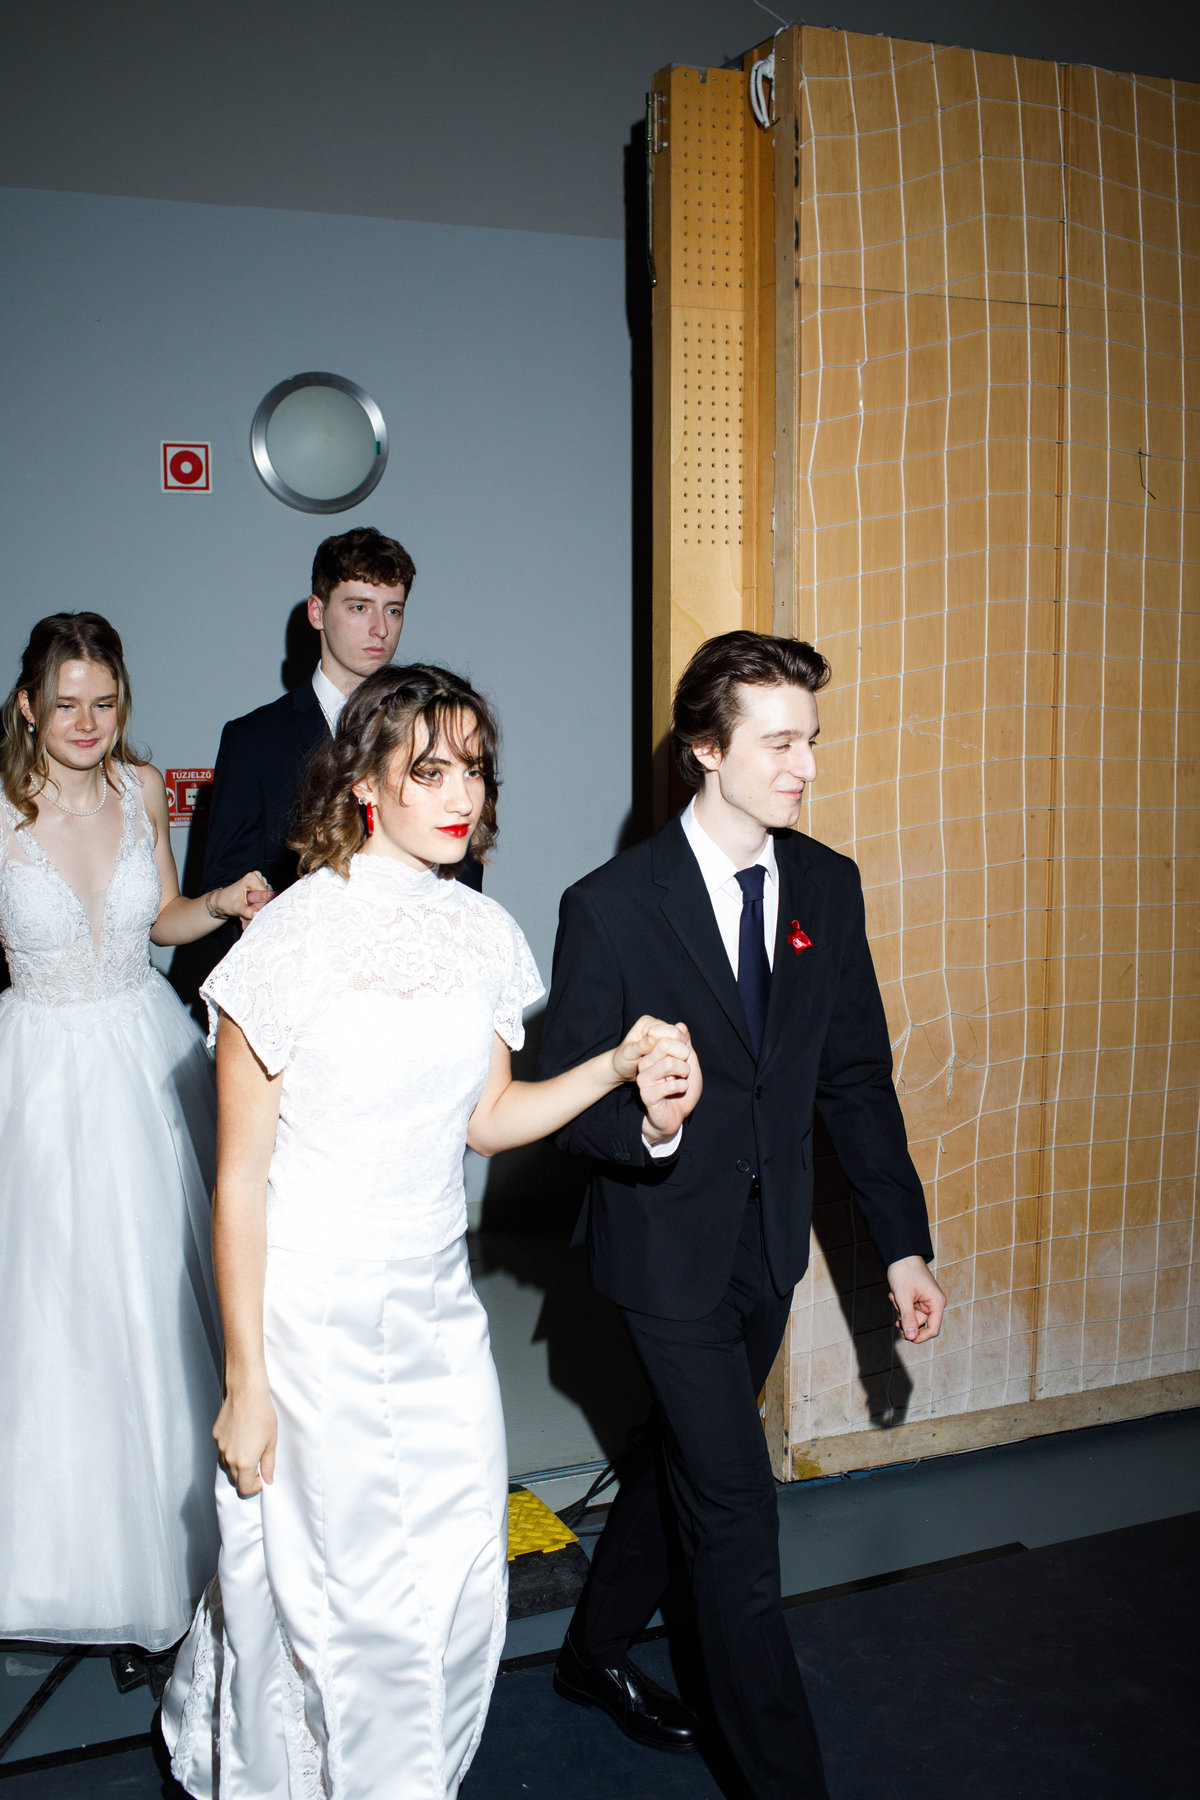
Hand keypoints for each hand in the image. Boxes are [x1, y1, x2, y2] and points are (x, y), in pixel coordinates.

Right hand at [213, 1381, 277, 1496]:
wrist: (246, 1393)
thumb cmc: (262, 1415)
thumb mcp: (271, 1442)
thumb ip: (268, 1464)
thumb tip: (268, 1480)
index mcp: (245, 1463)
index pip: (245, 1489)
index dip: (255, 1487)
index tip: (261, 1477)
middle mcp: (229, 1458)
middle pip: (234, 1479)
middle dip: (246, 1477)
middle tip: (258, 1464)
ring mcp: (220, 1447)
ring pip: (226, 1466)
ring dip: (236, 1465)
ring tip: (249, 1450)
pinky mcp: (215, 1436)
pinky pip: (222, 1451)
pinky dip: (230, 1451)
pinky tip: (240, 1437)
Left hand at [214, 871, 272, 925]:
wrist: (222, 901)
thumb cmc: (227, 902)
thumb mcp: (236, 907)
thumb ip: (247, 911)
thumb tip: (256, 914)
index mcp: (251, 878)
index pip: (265, 894)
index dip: (261, 904)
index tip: (253, 909)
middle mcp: (257, 876)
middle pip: (267, 895)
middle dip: (260, 904)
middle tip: (250, 908)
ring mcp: (259, 881)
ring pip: (267, 897)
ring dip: (260, 904)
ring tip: (249, 906)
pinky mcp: (260, 886)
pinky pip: (265, 897)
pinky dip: (259, 903)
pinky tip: (251, 904)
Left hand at [611, 1014, 688, 1083]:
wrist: (623, 1068)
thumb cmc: (622, 1061)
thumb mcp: (628, 1054)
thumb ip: (640, 1046)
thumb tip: (652, 1039)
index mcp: (646, 1023)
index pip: (670, 1031)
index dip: (668, 1046)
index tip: (657, 1060)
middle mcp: (657, 1025)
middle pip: (678, 1036)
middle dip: (672, 1051)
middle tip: (661, 1064)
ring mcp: (664, 1034)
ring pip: (681, 1044)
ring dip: (675, 1056)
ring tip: (663, 1066)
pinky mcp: (669, 1044)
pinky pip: (679, 1050)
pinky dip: (675, 1059)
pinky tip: (667, 1067)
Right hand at [635, 1018, 702, 1142]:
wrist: (675, 1117)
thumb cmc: (681, 1090)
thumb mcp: (689, 1064)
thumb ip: (685, 1045)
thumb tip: (681, 1025)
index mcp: (653, 1054)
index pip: (666, 1036)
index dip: (682, 1043)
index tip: (686, 1056)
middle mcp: (645, 1064)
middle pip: (665, 1045)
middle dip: (684, 1056)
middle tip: (685, 1069)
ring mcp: (644, 1079)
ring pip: (669, 1063)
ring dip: (685, 1073)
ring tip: (682, 1080)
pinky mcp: (646, 1094)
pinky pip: (670, 1084)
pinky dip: (682, 1087)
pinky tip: (678, 1091)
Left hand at [887, 1255, 945, 1343]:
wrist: (900, 1255)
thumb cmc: (904, 1273)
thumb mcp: (903, 1297)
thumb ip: (908, 1318)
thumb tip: (911, 1337)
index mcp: (937, 1303)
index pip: (933, 1329)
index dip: (919, 1337)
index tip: (905, 1337)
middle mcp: (935, 1304)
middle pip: (920, 1324)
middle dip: (905, 1318)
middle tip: (896, 1304)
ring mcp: (927, 1302)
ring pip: (912, 1317)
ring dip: (901, 1310)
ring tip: (895, 1295)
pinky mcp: (919, 1300)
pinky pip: (909, 1310)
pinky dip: (900, 1305)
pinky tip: (895, 1295)